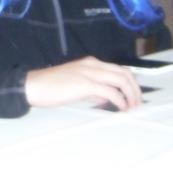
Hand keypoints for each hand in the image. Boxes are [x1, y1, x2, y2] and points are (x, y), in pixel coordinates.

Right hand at [24, 56, 141, 110]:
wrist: (34, 86)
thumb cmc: (51, 87)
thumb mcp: (75, 85)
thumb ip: (92, 90)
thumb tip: (106, 99)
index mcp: (91, 63)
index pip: (119, 69)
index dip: (131, 83)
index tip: (134, 97)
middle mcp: (93, 64)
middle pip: (125, 73)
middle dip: (135, 89)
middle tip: (138, 104)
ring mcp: (90, 73)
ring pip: (121, 80)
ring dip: (131, 95)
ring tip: (132, 108)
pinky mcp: (86, 84)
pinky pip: (110, 91)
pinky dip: (120, 101)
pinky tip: (121, 108)